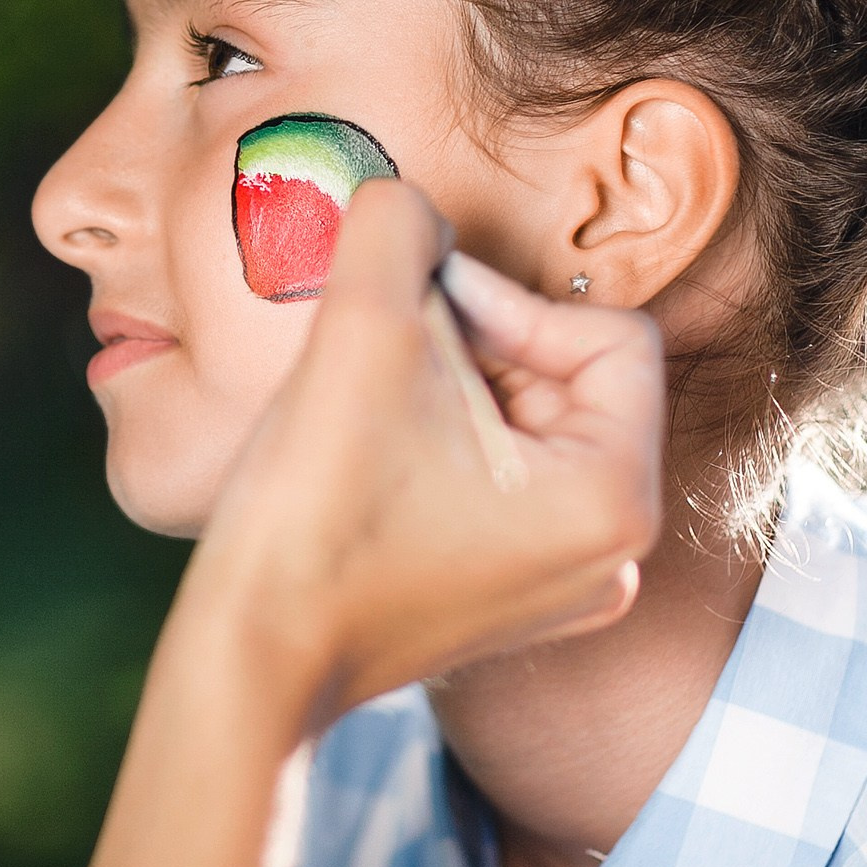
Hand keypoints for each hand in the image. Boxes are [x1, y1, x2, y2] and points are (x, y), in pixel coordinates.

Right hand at [183, 181, 663, 726]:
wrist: (249, 659)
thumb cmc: (314, 516)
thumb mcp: (362, 329)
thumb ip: (398, 225)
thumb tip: (411, 207)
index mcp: (617, 499)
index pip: (611, 335)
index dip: (509, 299)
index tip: (417, 313)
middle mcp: (614, 555)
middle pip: (571, 380)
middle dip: (476, 343)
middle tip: (383, 348)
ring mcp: (560, 585)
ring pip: (528, 425)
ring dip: (449, 387)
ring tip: (368, 402)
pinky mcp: (503, 599)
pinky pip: (499, 479)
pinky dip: (438, 442)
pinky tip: (367, 453)